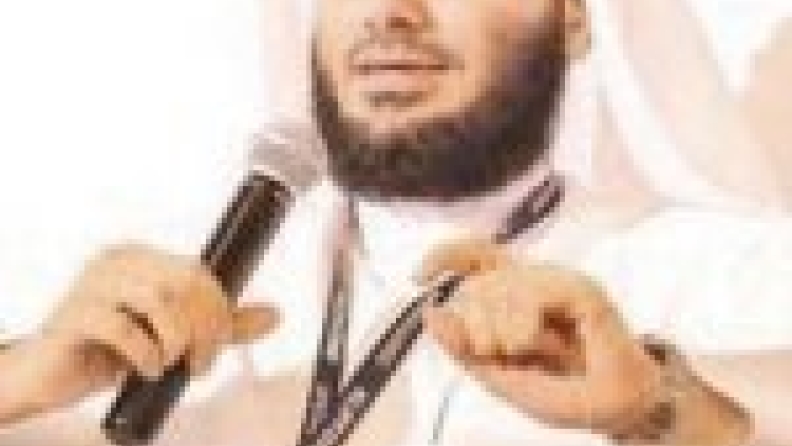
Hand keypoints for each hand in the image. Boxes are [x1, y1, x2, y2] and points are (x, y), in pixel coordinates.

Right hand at [23, 244, 278, 415]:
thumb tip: (272, 315)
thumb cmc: (109, 350)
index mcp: (143, 260)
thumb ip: (221, 326)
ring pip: (156, 299)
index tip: (217, 345)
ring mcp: (93, 285)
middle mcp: (118, 264)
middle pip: (184, 282)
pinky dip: (144, 352)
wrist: (51, 374)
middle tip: (197, 361)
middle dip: (203, 329)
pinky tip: (146, 368)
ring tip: (169, 363)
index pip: (199, 272)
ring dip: (175, 341)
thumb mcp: (175, 337)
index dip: (219, 310)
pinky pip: (121, 325)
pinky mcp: (73, 315)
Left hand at [419, 239, 662, 433]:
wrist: (619, 408)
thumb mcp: (503, 378)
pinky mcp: (577, 286)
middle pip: (474, 282)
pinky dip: (521, 325)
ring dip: (499, 333)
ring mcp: (554, 280)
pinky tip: (533, 343)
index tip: (418, 278)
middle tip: (504, 356)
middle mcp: (531, 281)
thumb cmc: (567, 393)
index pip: (472, 256)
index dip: (442, 256)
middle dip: (474, 329)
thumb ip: (466, 349)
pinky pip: (529, 291)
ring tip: (527, 353)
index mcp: (514, 295)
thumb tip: (431, 314)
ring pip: (496, 286)